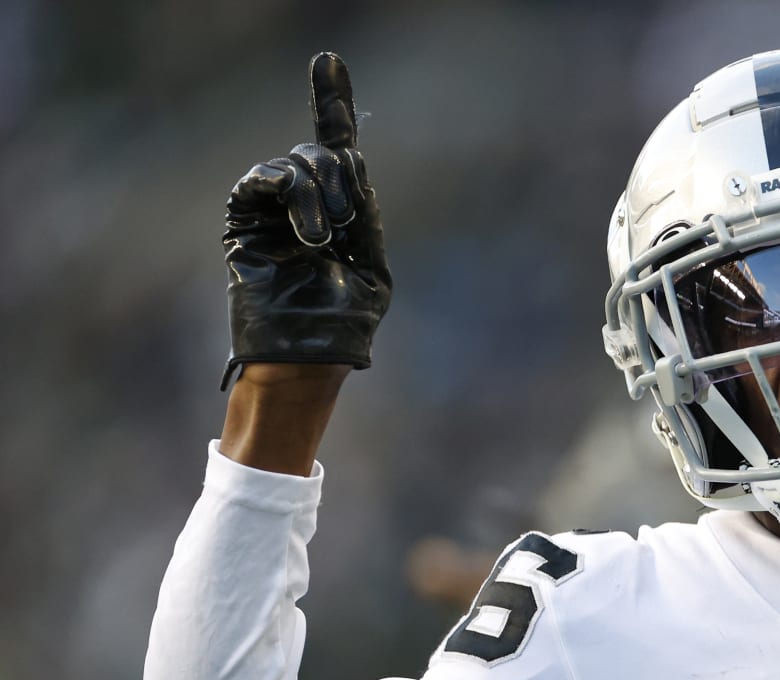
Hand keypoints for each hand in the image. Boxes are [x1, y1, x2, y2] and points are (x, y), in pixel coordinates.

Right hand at [220, 51, 391, 387]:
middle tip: (346, 224)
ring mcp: (272, 210)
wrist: (308, 356)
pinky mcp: (245, 218)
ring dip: (320, 194)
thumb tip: (351, 161)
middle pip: (323, 153)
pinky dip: (291, 192)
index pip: (336, 147)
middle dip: (342, 180)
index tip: (328, 58)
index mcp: (338, 213)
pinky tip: (306, 230)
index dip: (331, 102)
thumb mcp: (371, 267)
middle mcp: (303, 204)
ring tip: (322, 240)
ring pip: (298, 163)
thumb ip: (365, 216)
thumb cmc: (342, 324)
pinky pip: (264, 177)